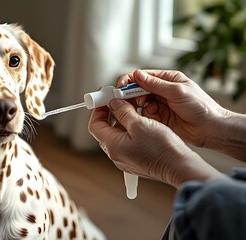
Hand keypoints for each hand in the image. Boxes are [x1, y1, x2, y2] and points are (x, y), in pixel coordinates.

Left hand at [88, 98, 221, 187]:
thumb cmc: (161, 149)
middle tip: (121, 101)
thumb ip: (123, 112)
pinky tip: (143, 122)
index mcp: (112, 146)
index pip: (95, 125)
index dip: (98, 110)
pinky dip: (133, 130)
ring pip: (119, 134)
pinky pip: (129, 141)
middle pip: (106, 129)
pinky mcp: (136, 160)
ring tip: (135, 109)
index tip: (105, 99)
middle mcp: (116, 155)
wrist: (179, 167)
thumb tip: (114, 104)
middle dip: (113, 113)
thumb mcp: (139, 123)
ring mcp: (126, 159)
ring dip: (124, 120)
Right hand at [116, 69, 229, 148]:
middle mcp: (162, 90)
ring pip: (139, 103)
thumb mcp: (177, 92)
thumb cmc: (200, 107)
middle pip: (138, 90)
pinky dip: (146, 116)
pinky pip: (145, 115)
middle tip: (128, 102)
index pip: (142, 76)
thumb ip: (155, 84)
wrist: (210, 129)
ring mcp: (160, 104)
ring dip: (140, 107)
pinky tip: (154, 118)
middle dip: (132, 95)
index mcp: (167, 79)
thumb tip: (137, 75)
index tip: (121, 88)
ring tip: (149, 110)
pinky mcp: (159, 117)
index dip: (130, 81)